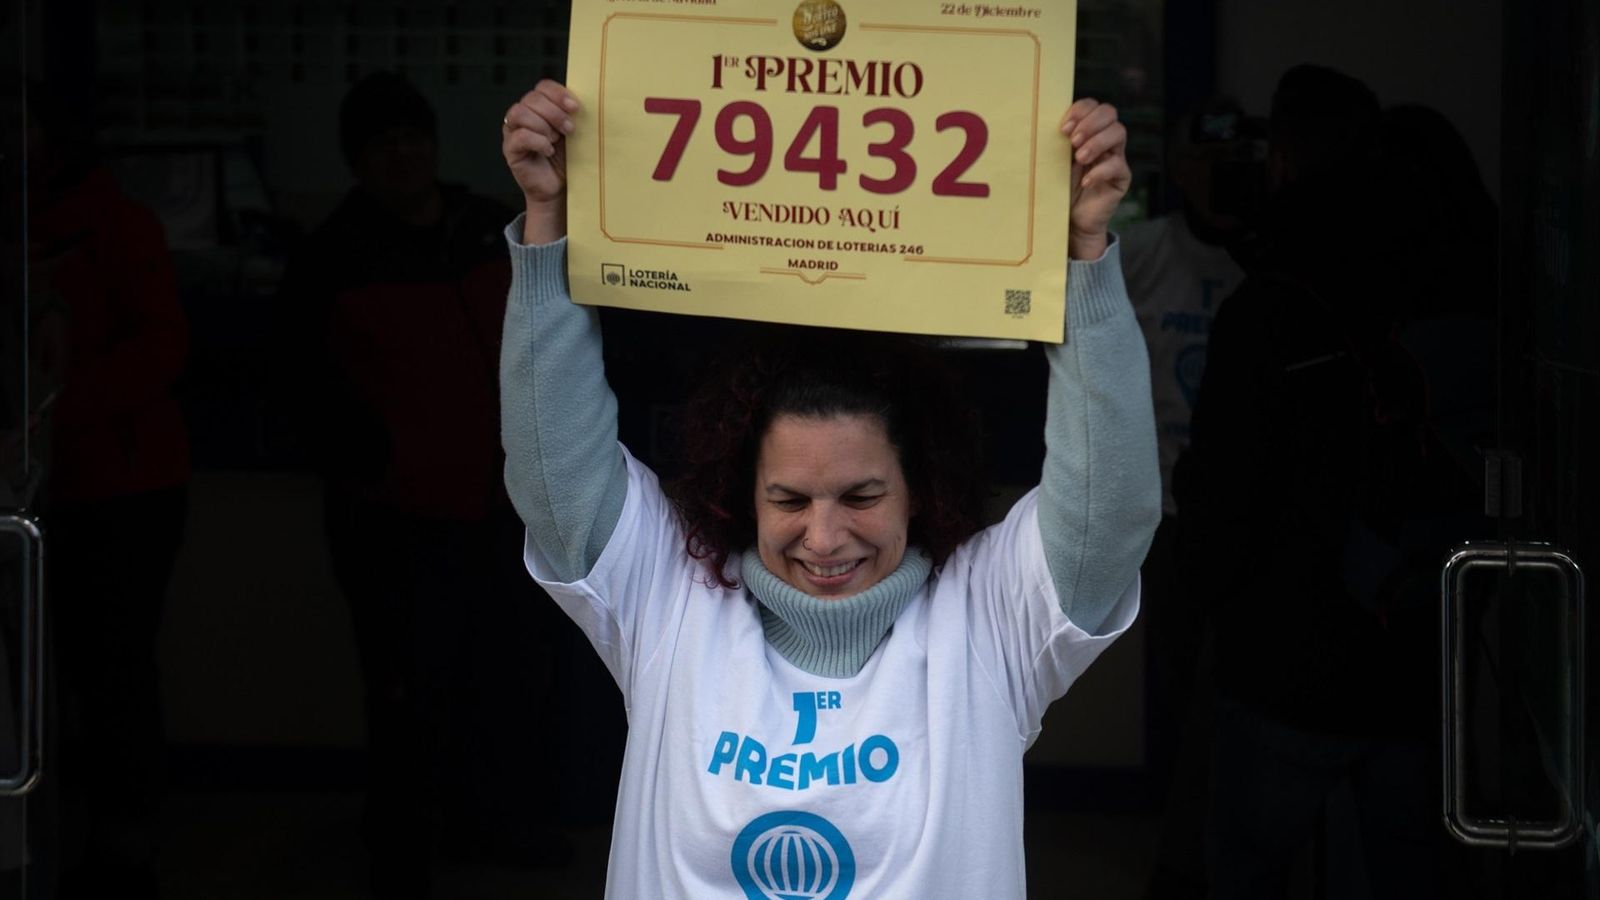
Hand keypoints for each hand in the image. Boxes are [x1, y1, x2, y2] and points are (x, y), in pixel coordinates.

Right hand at [502, 80, 579, 243]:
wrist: (559, 188)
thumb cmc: (567, 159)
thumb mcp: (574, 134)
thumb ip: (573, 116)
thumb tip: (583, 103)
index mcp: (539, 107)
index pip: (543, 87)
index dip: (558, 93)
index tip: (575, 108)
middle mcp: (523, 115)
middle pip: (532, 98)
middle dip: (554, 112)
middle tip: (569, 129)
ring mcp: (513, 131)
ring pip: (520, 113)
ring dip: (543, 125)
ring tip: (556, 140)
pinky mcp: (510, 149)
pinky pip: (519, 136)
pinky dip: (537, 141)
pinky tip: (548, 151)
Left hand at [1060, 99, 1130, 259]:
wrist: (1070, 222)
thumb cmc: (1057, 189)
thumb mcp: (1052, 162)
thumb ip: (1054, 143)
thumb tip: (1040, 124)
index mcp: (1087, 131)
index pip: (1093, 105)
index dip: (1080, 111)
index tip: (1063, 128)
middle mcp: (1104, 140)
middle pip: (1110, 112)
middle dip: (1090, 123)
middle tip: (1072, 141)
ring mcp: (1115, 157)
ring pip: (1119, 132)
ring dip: (1097, 142)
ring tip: (1079, 159)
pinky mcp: (1121, 177)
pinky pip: (1118, 165)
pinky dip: (1100, 171)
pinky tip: (1086, 181)